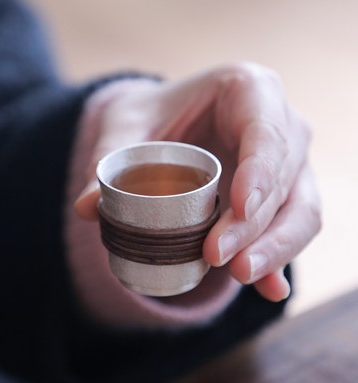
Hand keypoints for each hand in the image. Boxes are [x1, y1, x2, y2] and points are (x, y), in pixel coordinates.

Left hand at [75, 63, 321, 301]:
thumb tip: (86, 207)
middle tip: (218, 256)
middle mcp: (280, 126)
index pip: (266, 133)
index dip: (260, 173)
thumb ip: (107, 159)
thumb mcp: (126, 124)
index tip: (239, 209)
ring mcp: (287, 163)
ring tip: (239, 273)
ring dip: (274, 248)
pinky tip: (269, 289)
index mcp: (249, 90)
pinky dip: (279, 259)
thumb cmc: (156, 114)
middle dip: (255, 225)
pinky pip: (291, 228)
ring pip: (299, 211)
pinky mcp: (282, 195)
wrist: (173, 123)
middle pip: (282, 181)